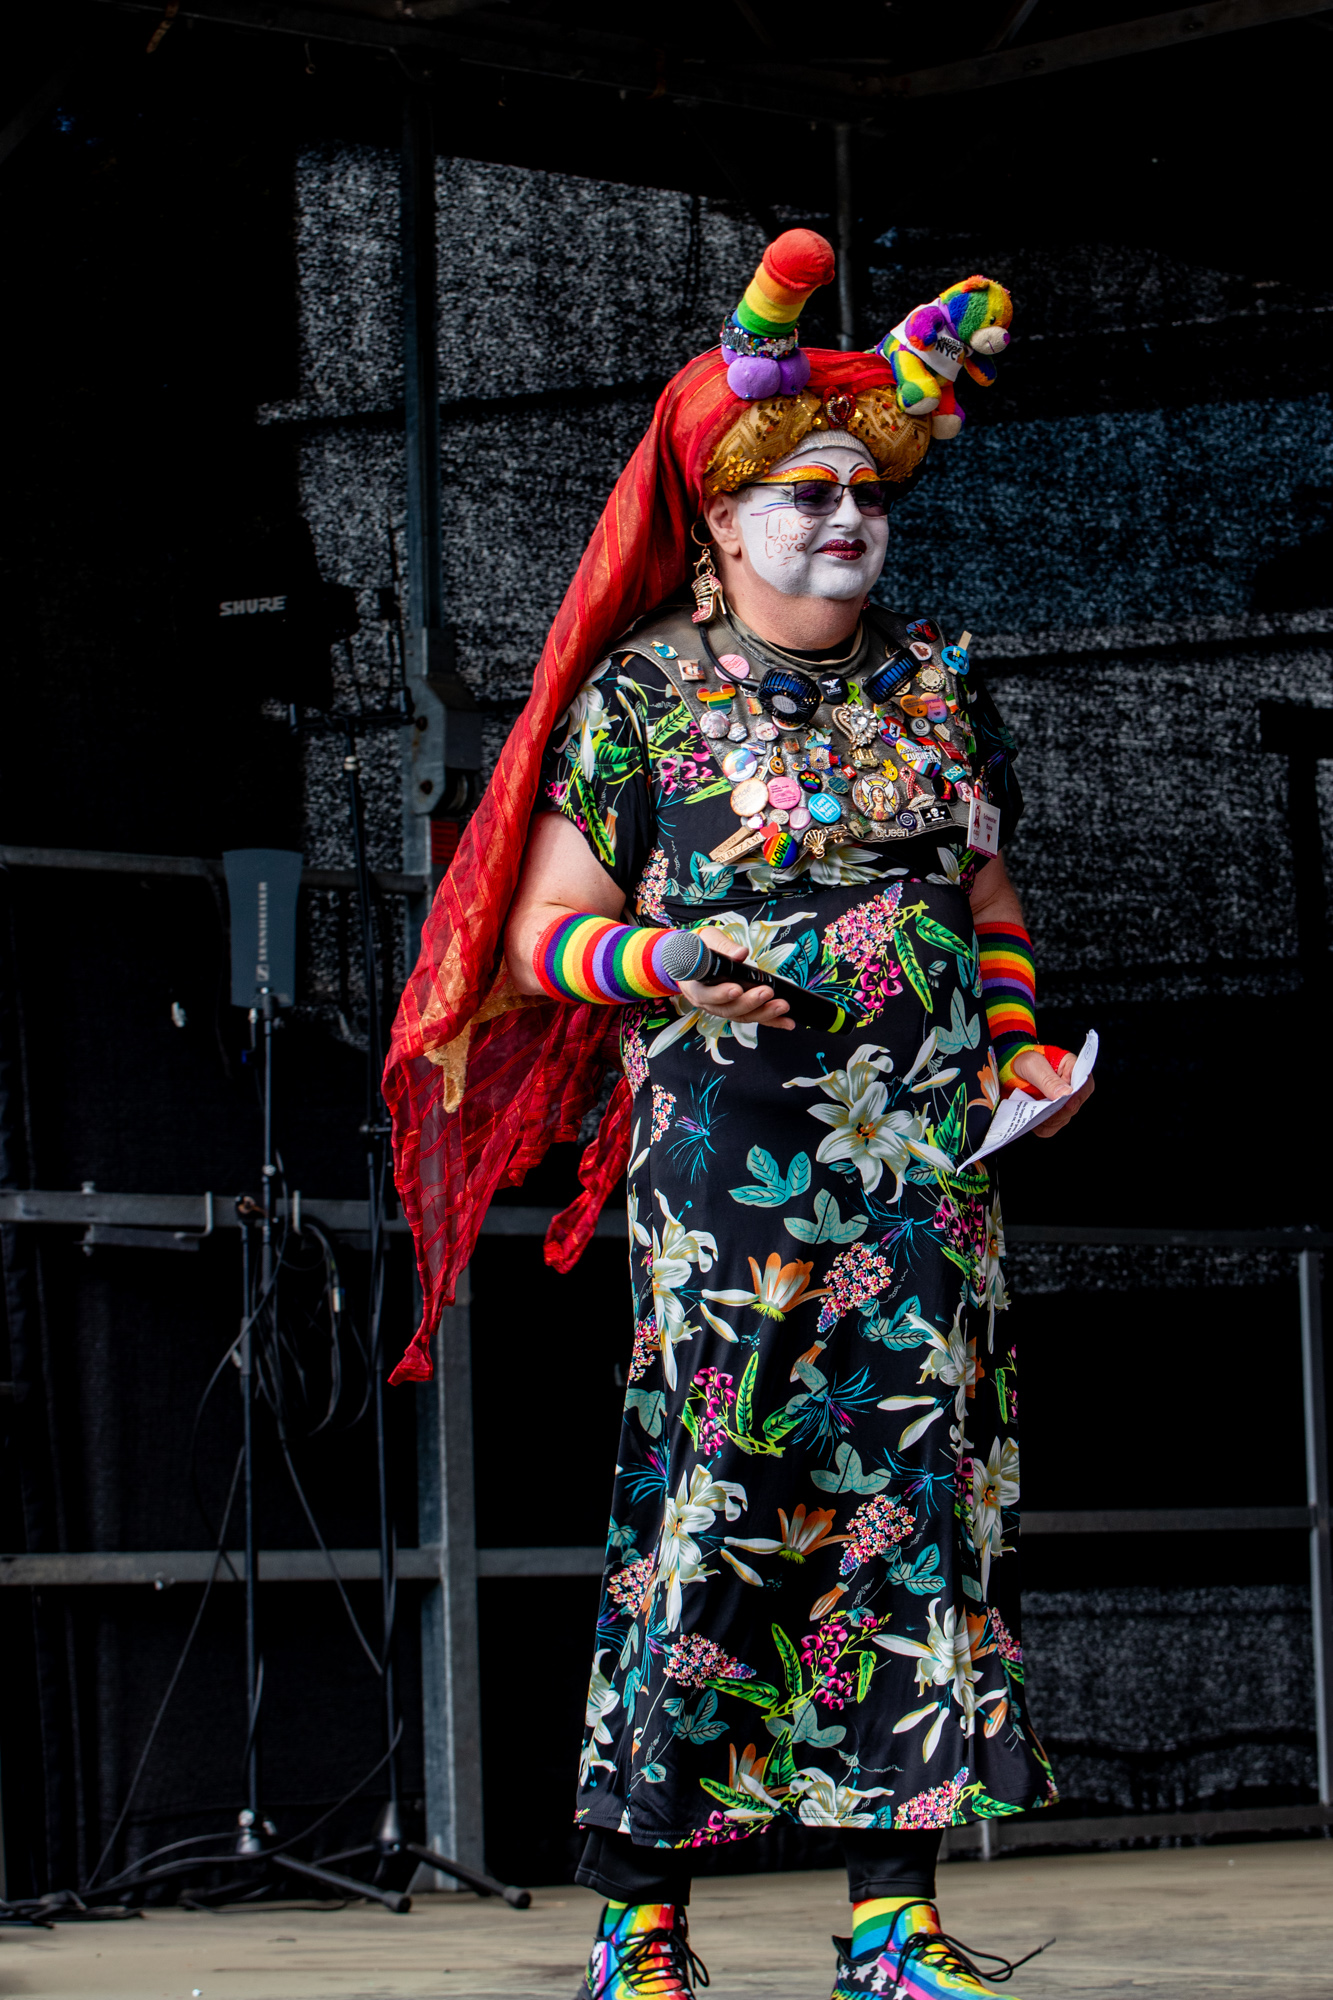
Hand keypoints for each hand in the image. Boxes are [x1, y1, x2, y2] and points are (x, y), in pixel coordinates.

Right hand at [676, 927, 794, 1030]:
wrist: (695, 958)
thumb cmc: (702, 948)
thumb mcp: (708, 939)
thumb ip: (723, 946)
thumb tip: (741, 953)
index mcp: (695, 985)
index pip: (706, 994)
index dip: (721, 994)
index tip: (737, 989)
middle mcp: (707, 1002)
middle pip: (728, 1009)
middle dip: (749, 1002)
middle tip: (767, 992)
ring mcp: (722, 1008)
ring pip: (742, 1016)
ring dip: (764, 1013)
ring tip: (782, 1006)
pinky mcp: (737, 1010)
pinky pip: (753, 1017)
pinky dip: (771, 1020)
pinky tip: (787, 1022)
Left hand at [1009, 1045, 1093, 1137]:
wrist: (1005, 1067)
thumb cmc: (1020, 1059)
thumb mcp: (1031, 1064)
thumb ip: (1047, 1079)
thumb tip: (1065, 1094)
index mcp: (1071, 1068)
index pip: (1085, 1084)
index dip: (1078, 1096)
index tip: (1066, 1103)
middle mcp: (1069, 1087)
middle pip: (1073, 1106)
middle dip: (1058, 1110)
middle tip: (1041, 1107)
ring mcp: (1060, 1102)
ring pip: (1062, 1119)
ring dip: (1047, 1119)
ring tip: (1031, 1109)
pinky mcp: (1049, 1114)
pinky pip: (1049, 1128)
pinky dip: (1039, 1126)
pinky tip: (1029, 1117)